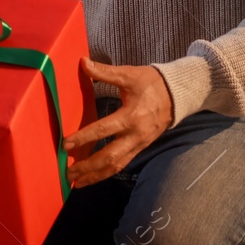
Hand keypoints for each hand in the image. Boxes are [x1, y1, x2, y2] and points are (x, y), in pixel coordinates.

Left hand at [63, 58, 174, 187]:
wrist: (179, 94)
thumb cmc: (152, 83)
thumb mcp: (129, 74)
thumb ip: (105, 72)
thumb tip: (83, 62)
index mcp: (131, 116)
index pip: (103, 130)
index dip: (84, 138)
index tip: (65, 144)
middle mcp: (136, 135)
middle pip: (110, 157)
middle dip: (88, 167)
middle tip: (68, 173)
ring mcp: (139, 144)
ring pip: (116, 165)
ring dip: (96, 175)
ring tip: (77, 182)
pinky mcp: (141, 147)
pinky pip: (122, 164)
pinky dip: (107, 172)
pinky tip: (93, 176)